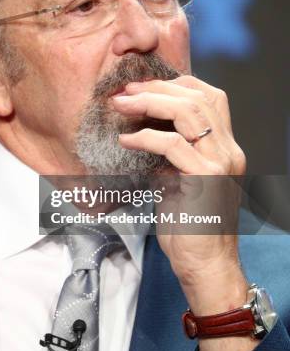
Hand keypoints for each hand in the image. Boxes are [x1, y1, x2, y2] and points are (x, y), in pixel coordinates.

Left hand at [112, 75, 248, 311]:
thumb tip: (140, 130)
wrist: (205, 266)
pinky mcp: (206, 180)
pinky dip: (144, 138)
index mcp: (225, 147)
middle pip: (199, 97)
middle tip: (125, 92)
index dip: (177, 84)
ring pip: (189, 112)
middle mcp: (228, 150)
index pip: (211, 96)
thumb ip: (169, 154)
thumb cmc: (189, 226)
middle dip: (157, 88)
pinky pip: (172, 145)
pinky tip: (125, 142)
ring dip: (149, 103)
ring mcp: (220, 164)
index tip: (143, 87)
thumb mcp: (178, 180)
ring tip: (121, 106)